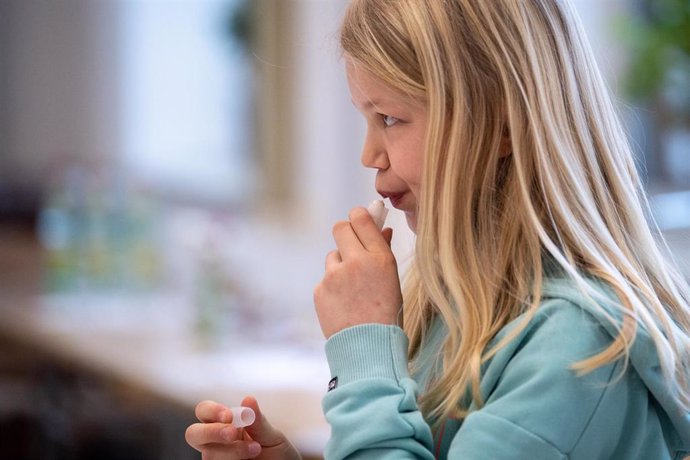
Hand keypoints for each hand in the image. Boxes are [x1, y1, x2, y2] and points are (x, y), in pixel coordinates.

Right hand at [185, 396, 301, 459]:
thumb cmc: (277, 452)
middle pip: (193, 434)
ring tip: (256, 449)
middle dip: (211, 431)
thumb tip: (248, 399)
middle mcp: (215, 442)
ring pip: (208, 454)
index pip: (204, 411)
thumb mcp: (272, 435)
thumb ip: (258, 421)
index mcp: (225, 423)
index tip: (229, 416)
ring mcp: (217, 459)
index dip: (211, 411)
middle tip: (232, 434)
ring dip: (232, 451)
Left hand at [314, 207, 402, 338]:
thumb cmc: (387, 314)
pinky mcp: (320, 289)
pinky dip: (332, 287)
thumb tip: (382, 229)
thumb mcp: (392, 279)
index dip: (359, 217)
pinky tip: (344, 303)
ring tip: (352, 290)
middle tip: (351, 246)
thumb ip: (384, 251)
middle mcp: (355, 262)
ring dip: (340, 266)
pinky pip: (325, 279)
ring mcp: (334, 276)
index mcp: (379, 258)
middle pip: (340, 228)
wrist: (368, 347)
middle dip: (345, 233)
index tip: (360, 220)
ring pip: (332, 256)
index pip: (361, 219)